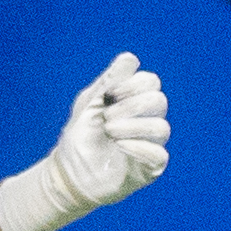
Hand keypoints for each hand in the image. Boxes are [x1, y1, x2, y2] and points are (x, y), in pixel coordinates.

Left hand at [0, 52, 170, 230]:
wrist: (69, 171)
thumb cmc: (80, 136)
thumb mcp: (90, 103)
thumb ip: (109, 81)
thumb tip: (130, 58)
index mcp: (135, 103)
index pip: (151, 82)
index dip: (131, 84)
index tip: (108, 96)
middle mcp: (147, 122)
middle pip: (159, 101)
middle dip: (130, 105)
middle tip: (107, 117)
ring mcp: (150, 145)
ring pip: (161, 128)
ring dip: (132, 126)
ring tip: (109, 132)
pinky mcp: (150, 169)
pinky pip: (159, 155)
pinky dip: (138, 147)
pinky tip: (118, 146)